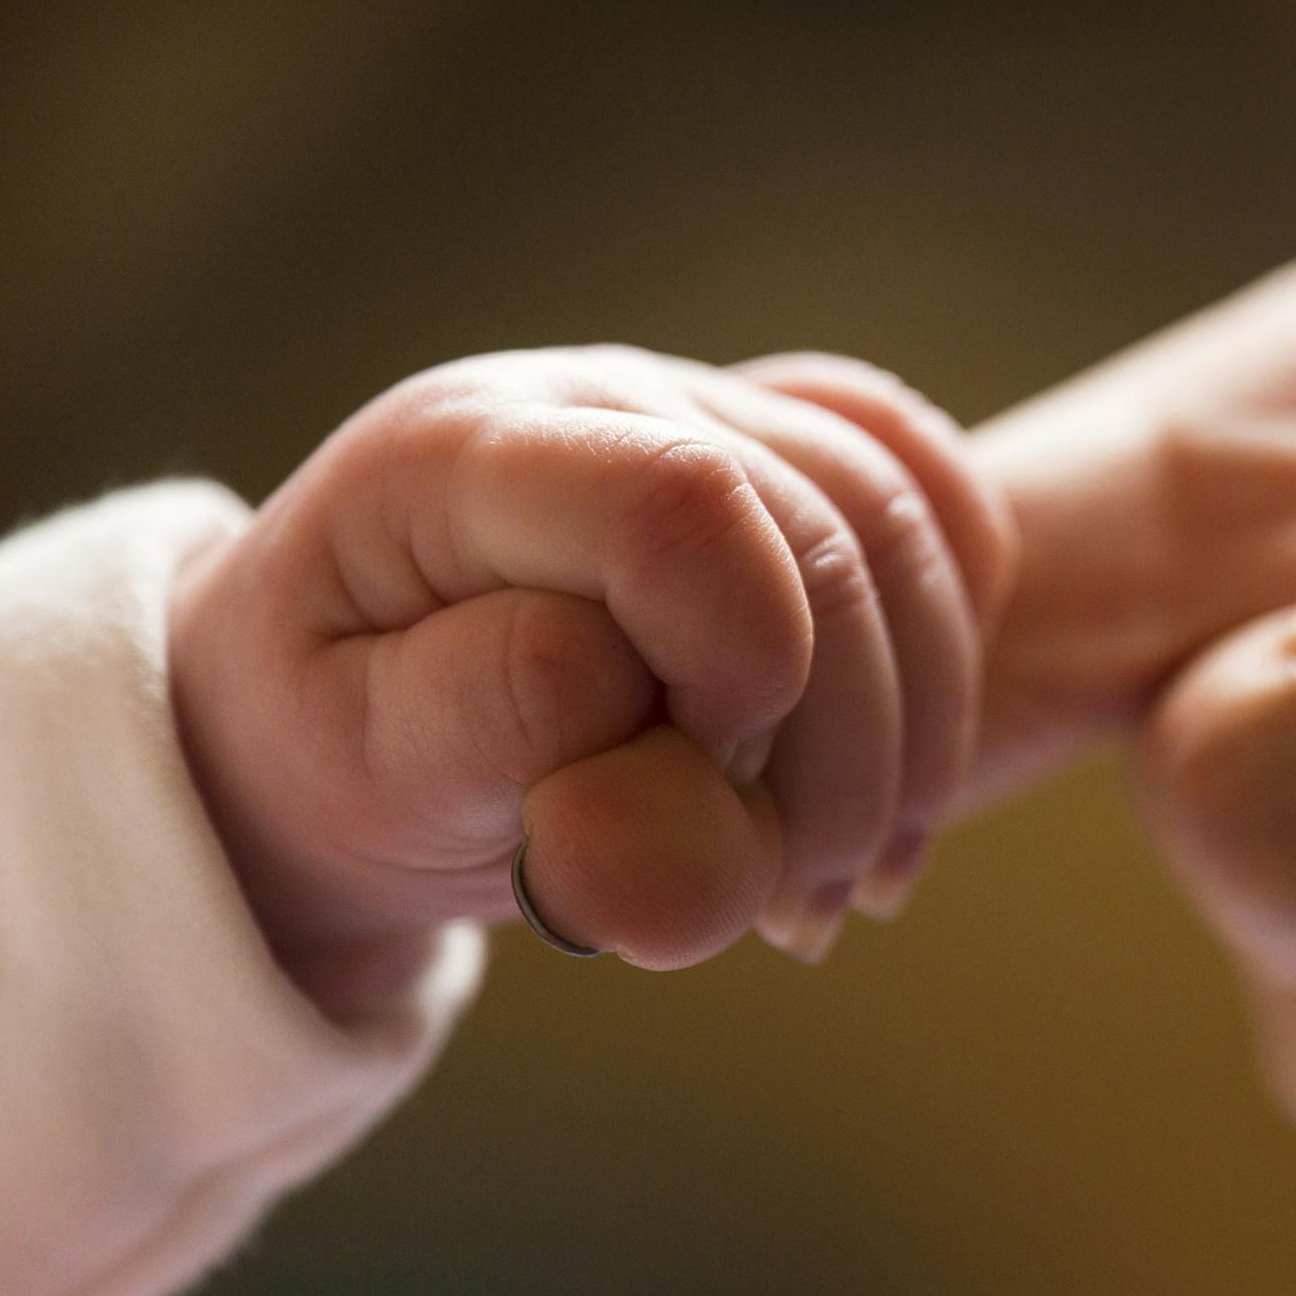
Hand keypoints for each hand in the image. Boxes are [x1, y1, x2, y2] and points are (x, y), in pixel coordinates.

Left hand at [172, 346, 1013, 1013]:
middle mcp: (600, 395)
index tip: (693, 786)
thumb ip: (503, 767)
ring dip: (915, 728)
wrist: (346, 715)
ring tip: (836, 875)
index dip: (742, 665)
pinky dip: (950, 647)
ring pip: (902, 518)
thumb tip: (680, 787)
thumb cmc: (347, 754)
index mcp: (467, 457)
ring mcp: (701, 404)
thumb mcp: (370, 786)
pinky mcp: (776, 446)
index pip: (681, 505)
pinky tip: (903, 769)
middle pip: (828, 522)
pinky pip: (932, 500)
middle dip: (845, 744)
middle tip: (786, 900)